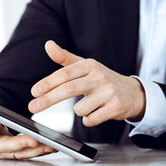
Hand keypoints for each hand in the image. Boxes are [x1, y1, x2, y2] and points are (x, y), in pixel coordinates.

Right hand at [0, 94, 55, 158]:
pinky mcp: (15, 154)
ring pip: (20, 153)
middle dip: (18, 143)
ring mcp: (4, 153)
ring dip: (34, 150)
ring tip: (47, 143)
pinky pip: (28, 154)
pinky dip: (40, 151)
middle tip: (32, 138)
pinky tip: (51, 146)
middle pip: (5, 147)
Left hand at [28, 40, 145, 125]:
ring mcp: (109, 92)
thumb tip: (48, 45)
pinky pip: (91, 120)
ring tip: (90, 105)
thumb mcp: (85, 66)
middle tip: (33, 107)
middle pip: (69, 89)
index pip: (65, 74)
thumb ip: (65, 58)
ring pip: (79, 109)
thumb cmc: (103, 80)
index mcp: (90, 65)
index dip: (47, 83)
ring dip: (79, 111)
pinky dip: (88, 120)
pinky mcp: (115, 107)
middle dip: (48, 99)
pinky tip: (96, 113)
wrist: (132, 93)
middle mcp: (100, 76)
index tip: (34, 92)